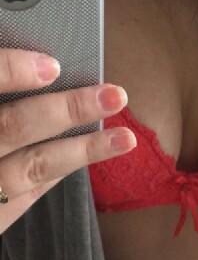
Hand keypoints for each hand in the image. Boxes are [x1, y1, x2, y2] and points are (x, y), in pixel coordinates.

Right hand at [0, 48, 135, 234]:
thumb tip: (29, 64)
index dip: (8, 73)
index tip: (51, 65)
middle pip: (12, 127)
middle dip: (65, 109)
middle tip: (112, 94)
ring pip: (31, 168)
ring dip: (81, 151)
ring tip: (123, 137)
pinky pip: (27, 195)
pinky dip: (59, 172)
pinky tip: (86, 154)